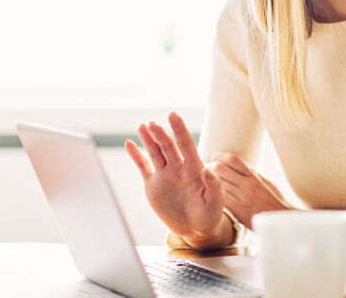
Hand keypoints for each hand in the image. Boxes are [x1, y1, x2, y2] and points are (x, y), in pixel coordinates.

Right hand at [125, 112, 226, 246]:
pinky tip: (129, 144)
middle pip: (168, 146)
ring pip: (155, 152)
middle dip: (160, 134)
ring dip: (149, 140)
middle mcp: (179, 168)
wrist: (195, 229)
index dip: (180, 130)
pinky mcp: (153, 185)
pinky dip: (136, 156)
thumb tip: (209, 169)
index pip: (186, 144)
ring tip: (143, 126)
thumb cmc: (209, 215)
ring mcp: (165, 175)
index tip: (173, 115)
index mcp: (194, 168)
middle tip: (152, 124)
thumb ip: (214, 186)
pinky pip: (143, 167)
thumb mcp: (216, 202)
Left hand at [210, 152, 293, 228]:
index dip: (220, 156)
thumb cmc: (273, 200)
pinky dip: (215, 195)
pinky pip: (222, 199)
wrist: (280, 219)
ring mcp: (243, 197)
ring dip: (210, 182)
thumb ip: (252, 174)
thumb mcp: (265, 182)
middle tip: (205, 171)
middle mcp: (247, 184)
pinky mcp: (239, 210)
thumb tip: (240, 165)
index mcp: (253, 175)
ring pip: (219, 183)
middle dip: (210, 168)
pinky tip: (212, 197)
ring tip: (206, 183)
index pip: (232, 159)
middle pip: (221, 169)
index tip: (214, 158)